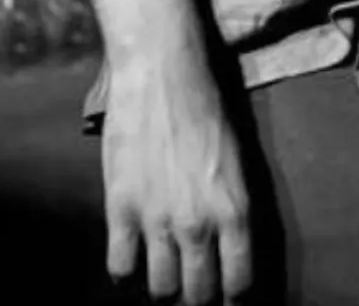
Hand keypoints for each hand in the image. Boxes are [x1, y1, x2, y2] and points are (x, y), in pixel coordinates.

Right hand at [103, 49, 252, 303]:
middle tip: (196, 289)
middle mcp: (199, 223)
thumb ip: (233, 204)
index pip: (239, 281)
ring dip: (164, 287)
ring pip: (160, 289)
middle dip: (199, 296)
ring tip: (166, 275)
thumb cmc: (207, 107)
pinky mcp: (120, 210)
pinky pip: (120, 268)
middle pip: (198, 294)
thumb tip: (231, 243)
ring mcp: (157, 220)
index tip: (229, 296)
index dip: (233, 295)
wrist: (163, 74)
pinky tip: (131, 258)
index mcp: (235, 207)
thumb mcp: (238, 157)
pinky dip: (125, 270)